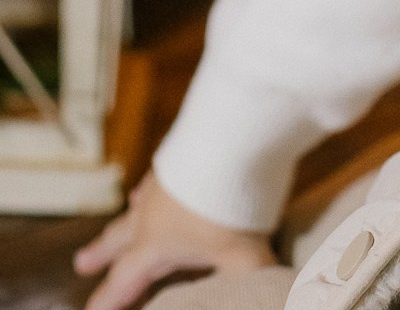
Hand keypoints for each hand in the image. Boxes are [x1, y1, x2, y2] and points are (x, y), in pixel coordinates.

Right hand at [74, 170, 275, 309]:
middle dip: (103, 255)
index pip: (124, 282)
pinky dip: (151, 187)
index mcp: (156, 245)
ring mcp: (163, 182)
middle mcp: (150, 214)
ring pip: (137, 204)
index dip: (106, 302)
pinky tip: (151, 185)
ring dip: (127, 216)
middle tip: (82, 264)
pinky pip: (158, 177)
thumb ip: (254, 280)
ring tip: (124, 212)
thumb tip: (286, 300)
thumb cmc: (231, 205)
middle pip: (119, 240)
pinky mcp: (179, 156)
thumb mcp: (245, 254)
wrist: (230, 137)